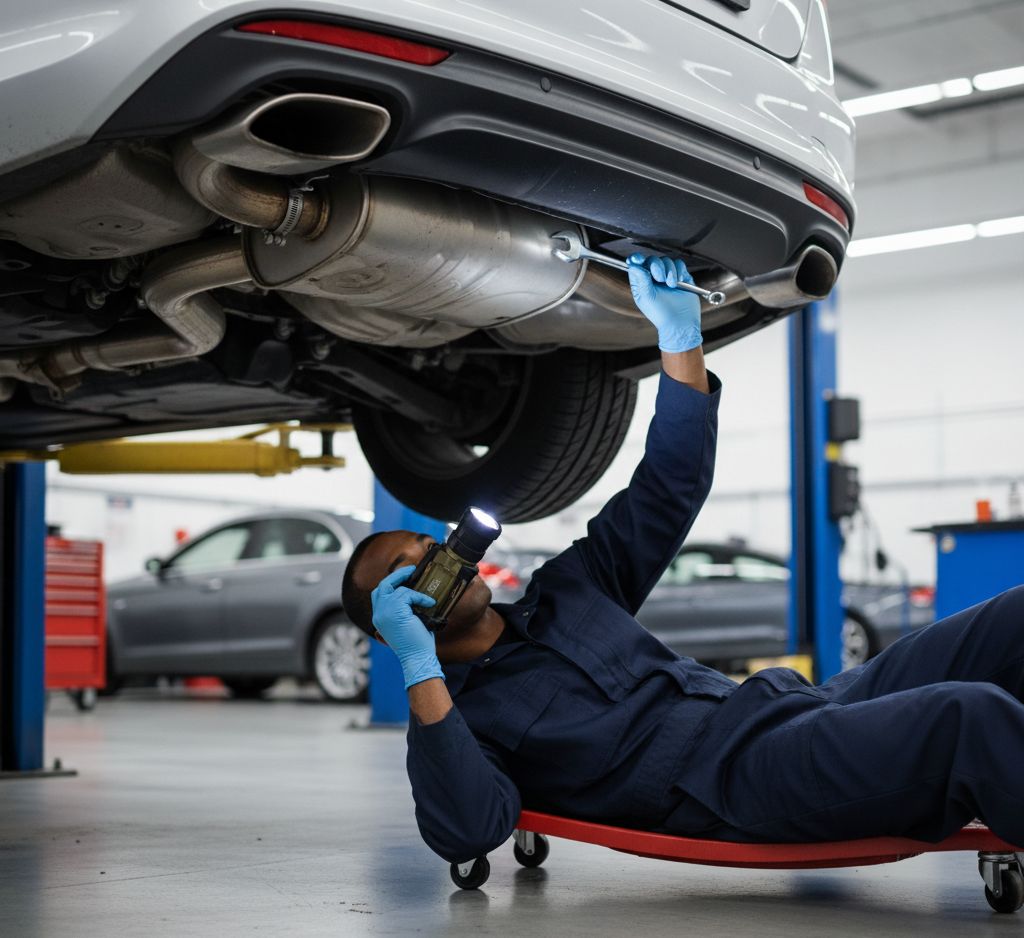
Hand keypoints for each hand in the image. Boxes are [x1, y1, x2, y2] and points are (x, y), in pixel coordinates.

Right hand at [371, 565, 443, 689]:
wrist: (417, 658)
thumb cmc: (416, 644)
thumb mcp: (406, 623)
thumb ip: (403, 610)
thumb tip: (414, 593)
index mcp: (379, 618)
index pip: (379, 594)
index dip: (391, 583)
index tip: (405, 577)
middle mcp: (378, 614)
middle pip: (382, 586)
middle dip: (397, 575)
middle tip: (411, 570)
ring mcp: (384, 612)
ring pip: (396, 588)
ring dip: (414, 591)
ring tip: (426, 599)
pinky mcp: (395, 611)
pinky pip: (407, 594)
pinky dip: (420, 597)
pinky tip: (429, 604)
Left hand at [627, 254, 701, 352]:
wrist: (680, 322)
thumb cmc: (661, 314)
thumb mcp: (646, 297)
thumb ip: (641, 280)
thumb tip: (634, 265)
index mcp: (642, 283)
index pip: (637, 265)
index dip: (636, 259)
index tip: (637, 259)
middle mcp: (654, 278)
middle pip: (653, 260)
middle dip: (657, 266)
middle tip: (660, 279)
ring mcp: (668, 276)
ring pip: (667, 260)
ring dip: (669, 271)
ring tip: (671, 285)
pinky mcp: (681, 276)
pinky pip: (679, 264)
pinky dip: (678, 271)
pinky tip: (678, 283)